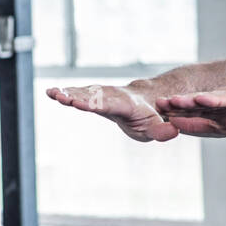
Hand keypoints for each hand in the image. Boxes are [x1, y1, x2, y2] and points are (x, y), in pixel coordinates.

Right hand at [46, 84, 179, 142]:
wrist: (145, 101)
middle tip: (62, 97)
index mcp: (124, 104)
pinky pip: (78, 94)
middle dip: (77, 97)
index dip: (95, 103)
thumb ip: (163, 131)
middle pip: (91, 96)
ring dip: (67, 94)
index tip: (82, 103)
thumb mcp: (158, 127)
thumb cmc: (150, 117)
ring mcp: (100, 95)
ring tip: (51, 93)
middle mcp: (110, 96)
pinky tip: (50, 92)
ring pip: (82, 93)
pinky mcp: (93, 96)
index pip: (108, 104)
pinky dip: (65, 93)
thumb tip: (174, 132)